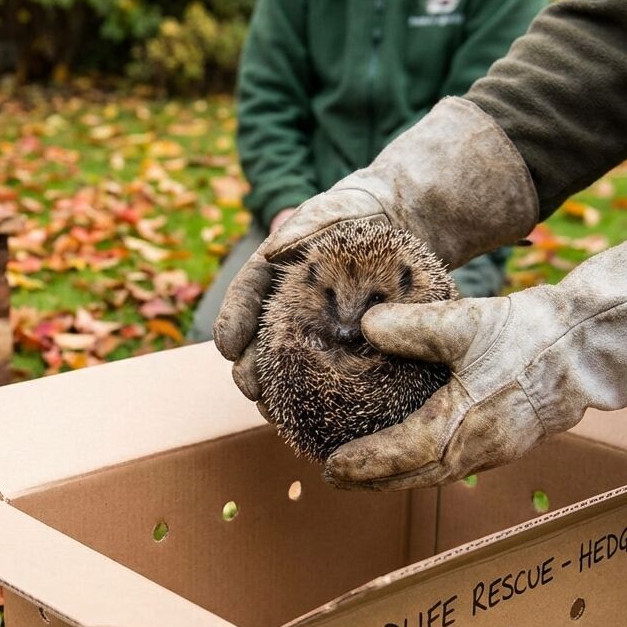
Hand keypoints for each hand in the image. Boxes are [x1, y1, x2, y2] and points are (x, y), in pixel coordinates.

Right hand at [213, 97, 537, 401]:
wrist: (400, 223)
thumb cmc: (358, 212)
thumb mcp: (333, 208)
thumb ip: (304, 223)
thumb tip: (272, 251)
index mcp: (273, 272)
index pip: (245, 296)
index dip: (233, 322)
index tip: (226, 347)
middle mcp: (286, 304)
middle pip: (258, 340)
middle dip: (249, 368)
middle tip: (250, 388)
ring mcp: (313, 329)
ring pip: (286, 364)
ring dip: (275, 391)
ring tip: (272, 412)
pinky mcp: (342, 349)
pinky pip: (325, 374)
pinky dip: (313, 398)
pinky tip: (311, 418)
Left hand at [323, 213, 626, 490]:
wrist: (589, 348)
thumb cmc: (531, 336)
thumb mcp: (465, 321)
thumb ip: (412, 326)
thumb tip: (366, 327)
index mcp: (460, 427)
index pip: (399, 456)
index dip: (363, 465)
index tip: (331, 469)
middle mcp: (475, 450)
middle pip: (413, 477)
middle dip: (373, 481)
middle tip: (335, 478)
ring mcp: (494, 451)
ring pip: (435, 474)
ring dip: (399, 476)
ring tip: (365, 472)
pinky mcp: (506, 442)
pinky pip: (455, 464)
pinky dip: (425, 464)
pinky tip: (413, 451)